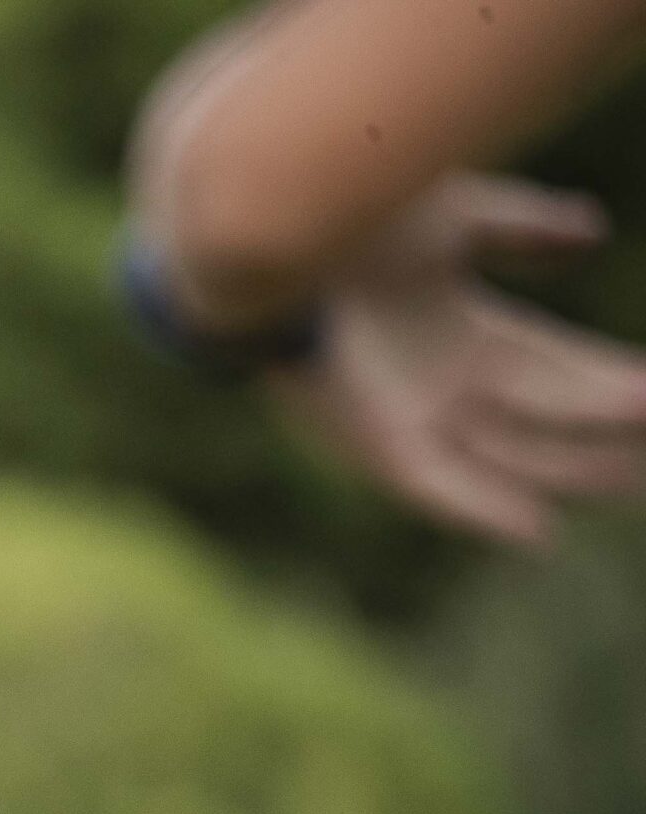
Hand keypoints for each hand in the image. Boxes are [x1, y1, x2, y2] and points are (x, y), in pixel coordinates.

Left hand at [266, 172, 645, 547]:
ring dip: (577, 472)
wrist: (273, 231)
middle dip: (615, 436)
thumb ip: (524, 231)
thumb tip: (595, 232)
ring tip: (640, 482)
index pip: (559, 369)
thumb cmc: (346, 214)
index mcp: (460, 334)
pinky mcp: (372, 439)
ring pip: (510, 458)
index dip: (616, 383)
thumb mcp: (457, 220)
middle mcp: (439, 383)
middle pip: (548, 421)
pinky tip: (538, 532)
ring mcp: (408, 415)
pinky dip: (481, 509)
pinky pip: (433, 487)